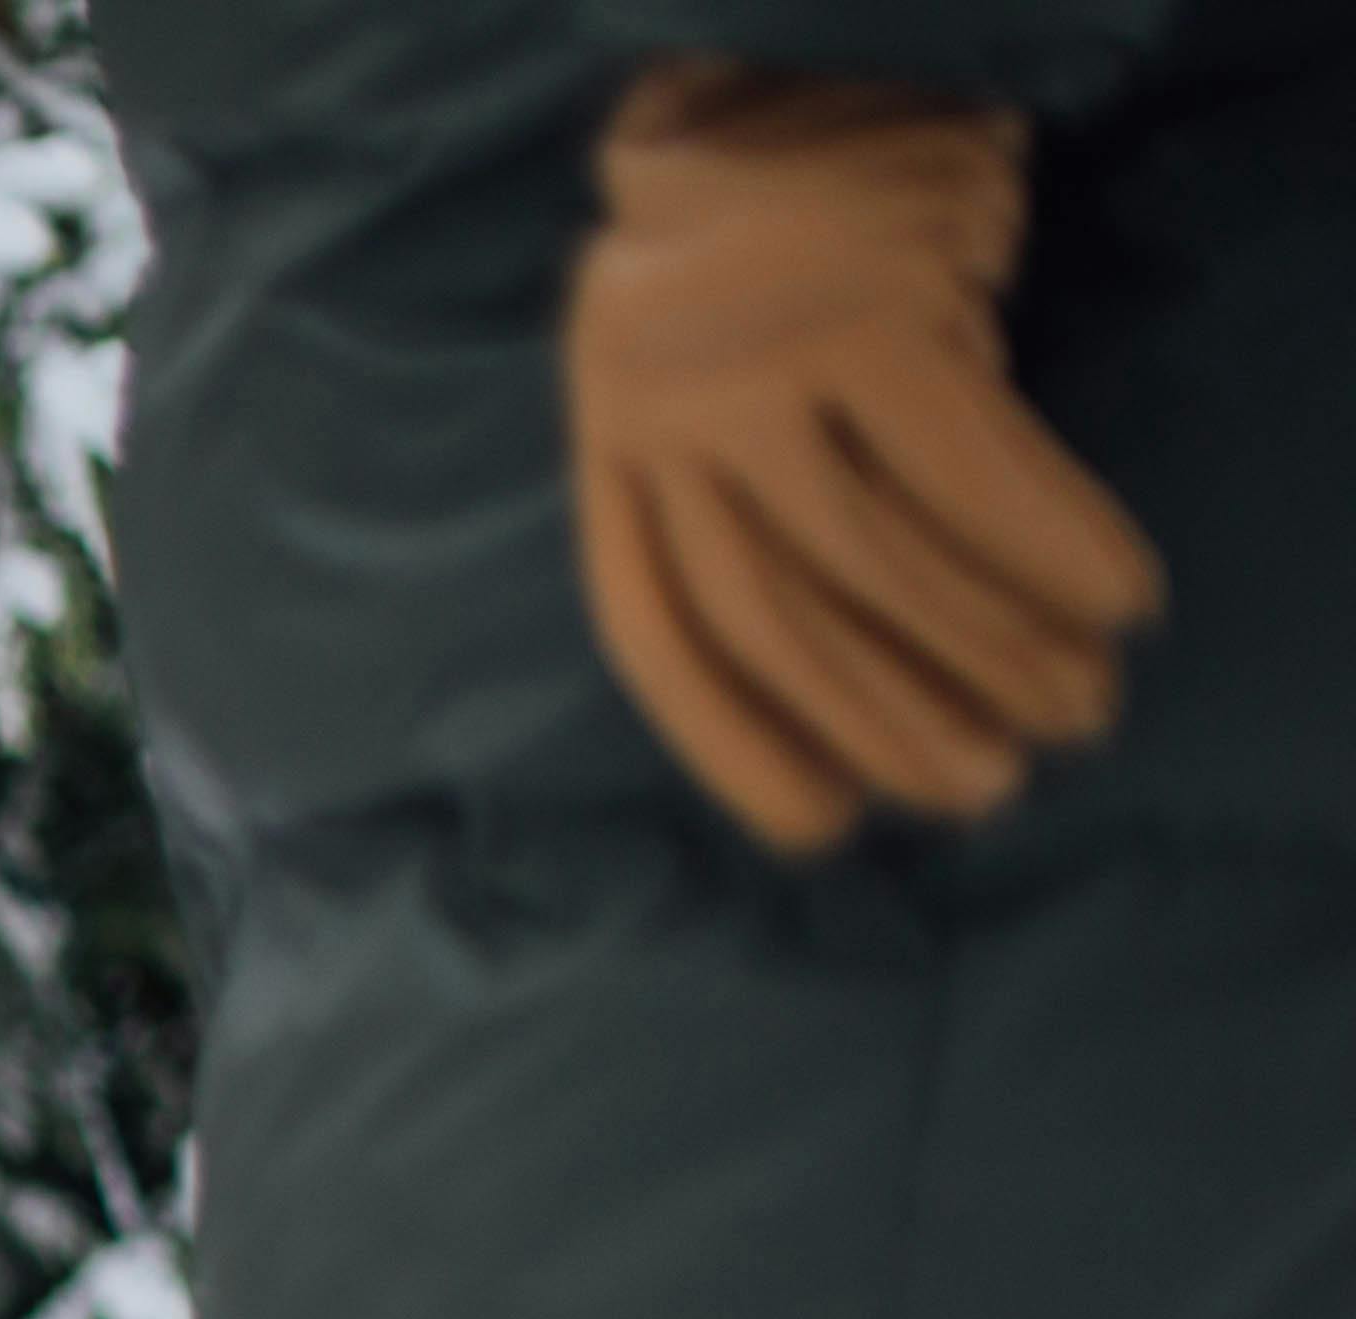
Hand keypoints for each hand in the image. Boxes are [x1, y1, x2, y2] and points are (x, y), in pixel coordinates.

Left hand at [567, 60, 1162, 855]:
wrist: (806, 54)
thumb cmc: (773, 243)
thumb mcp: (710, 377)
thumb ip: (744, 499)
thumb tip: (862, 673)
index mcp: (613, 444)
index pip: (660, 634)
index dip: (740, 744)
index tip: (827, 826)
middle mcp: (667, 411)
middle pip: (779, 615)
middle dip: (891, 719)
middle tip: (994, 786)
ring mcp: (765, 359)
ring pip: (875, 556)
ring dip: (988, 649)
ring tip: (1074, 709)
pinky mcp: (877, 306)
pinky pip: (973, 464)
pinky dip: (1050, 543)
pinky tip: (1119, 596)